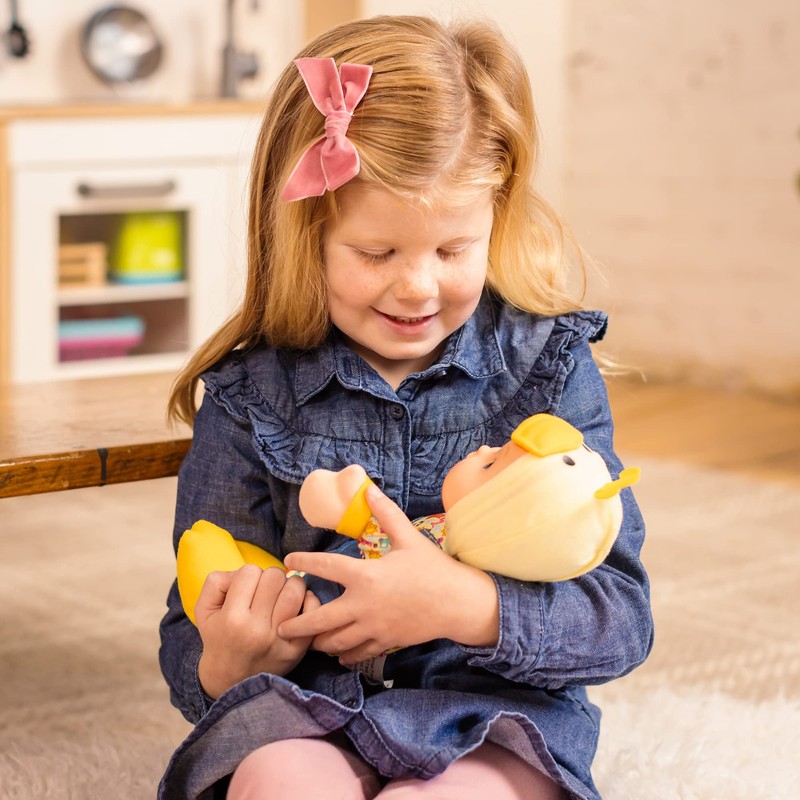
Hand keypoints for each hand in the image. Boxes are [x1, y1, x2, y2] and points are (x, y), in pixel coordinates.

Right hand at [195, 564, 319, 698]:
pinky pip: (312, 611)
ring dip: (290, 585)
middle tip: (266, 590)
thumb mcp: (204, 610)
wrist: (230, 679)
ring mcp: (279, 640)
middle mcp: (256, 629)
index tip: (247, 587)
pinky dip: (309, 600)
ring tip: (282, 594)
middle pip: (275, 577)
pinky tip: (298, 604)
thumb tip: (243, 571)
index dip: (248, 575)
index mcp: (232, 618)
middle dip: (270, 578)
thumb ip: (217, 582)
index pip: (250, 571)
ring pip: (295, 589)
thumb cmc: (218, 637)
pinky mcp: (297, 649)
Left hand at [278, 485, 499, 665]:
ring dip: (319, 641)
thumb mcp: (408, 537)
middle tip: (281, 625)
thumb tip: (367, 489)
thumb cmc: (433, 568)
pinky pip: (358, 654)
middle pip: (320, 620)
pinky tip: (338, 653)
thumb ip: (385, 513)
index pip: (327, 568)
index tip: (288, 562)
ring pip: (336, 642)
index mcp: (367, 576)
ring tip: (308, 638)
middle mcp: (364, 605)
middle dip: (297, 624)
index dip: (304, 563)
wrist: (458, 603)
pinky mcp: (385, 642)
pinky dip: (344, 655)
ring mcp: (374, 628)